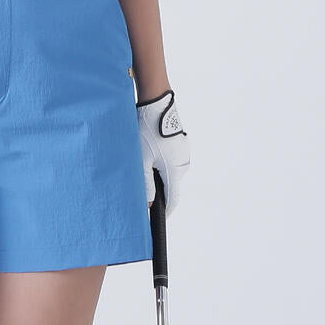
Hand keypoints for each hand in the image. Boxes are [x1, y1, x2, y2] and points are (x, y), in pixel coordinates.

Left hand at [137, 88, 190, 216]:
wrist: (157, 104)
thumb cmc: (146, 131)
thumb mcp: (142, 160)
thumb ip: (145, 184)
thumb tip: (148, 204)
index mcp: (175, 170)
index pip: (173, 200)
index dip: (165, 212)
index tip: (156, 221)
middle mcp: (183, 164)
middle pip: (170, 186)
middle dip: (158, 192)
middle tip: (141, 193)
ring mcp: (183, 154)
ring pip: (169, 173)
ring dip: (158, 175)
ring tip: (142, 169)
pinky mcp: (180, 145)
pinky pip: (170, 161)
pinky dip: (160, 164)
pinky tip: (148, 156)